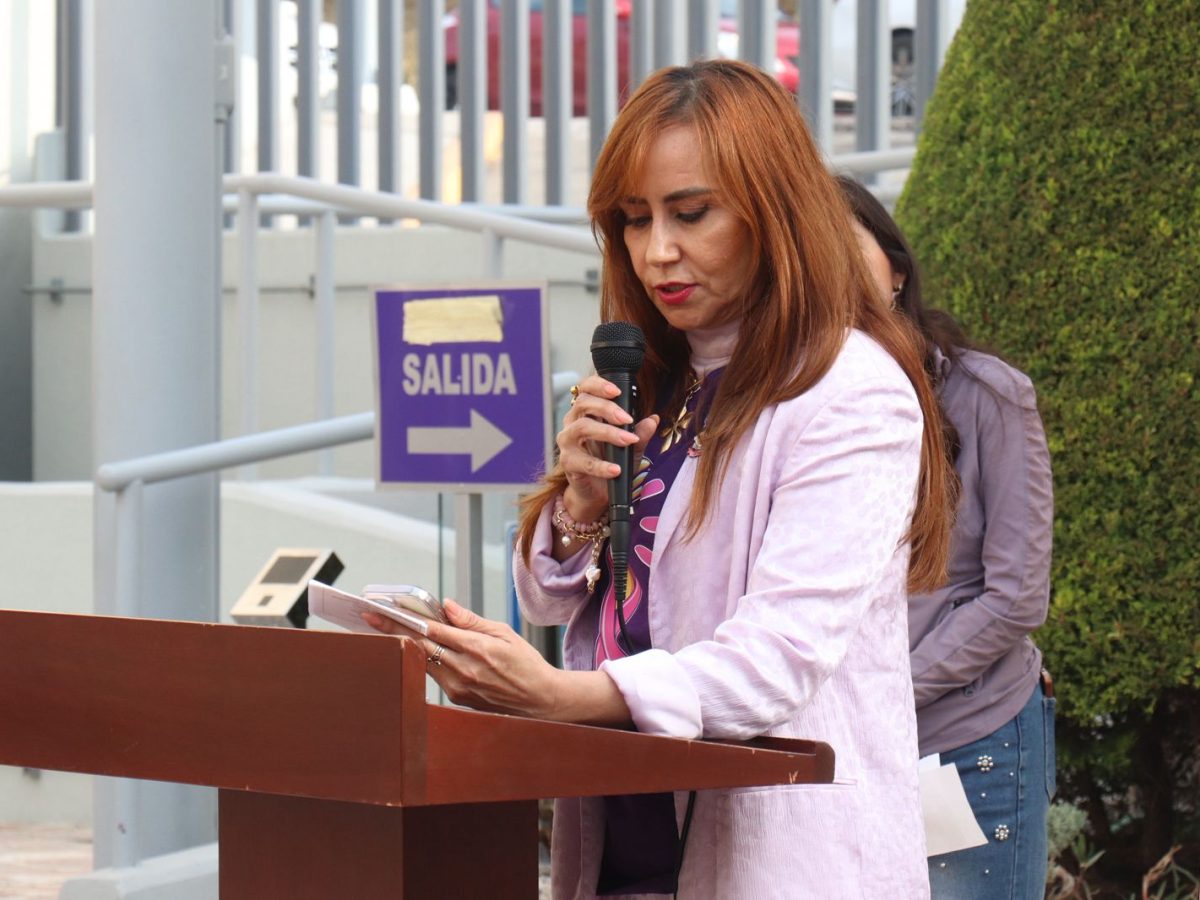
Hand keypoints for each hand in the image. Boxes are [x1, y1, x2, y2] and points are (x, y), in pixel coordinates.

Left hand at [362, 598, 560, 717]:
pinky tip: (420, 648)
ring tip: (389, 629)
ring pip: (423, 661)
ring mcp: (458, 687)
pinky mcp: (457, 698)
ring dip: (405, 645)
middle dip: (392, 630)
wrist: (540, 701)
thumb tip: (446, 606)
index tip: (383, 609)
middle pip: (418, 646)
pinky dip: (425, 659)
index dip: (404, 618)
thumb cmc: (526, 664)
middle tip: (370, 617)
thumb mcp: (504, 634)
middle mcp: (463, 670)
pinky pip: (434, 674)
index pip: (431, 630)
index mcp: (477, 649)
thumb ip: (471, 621)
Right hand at [558, 375, 659, 522]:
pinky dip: (601, 466)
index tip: (617, 391)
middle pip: (583, 403)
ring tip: (627, 441)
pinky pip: (583, 462)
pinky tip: (616, 469)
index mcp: (585, 412)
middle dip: (607, 408)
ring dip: (607, 432)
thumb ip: (641, 433)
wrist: (599, 492)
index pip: (585, 389)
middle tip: (627, 419)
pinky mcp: (568, 463)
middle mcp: (572, 423)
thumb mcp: (631, 446)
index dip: (598, 385)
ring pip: (582, 427)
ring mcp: (567, 443)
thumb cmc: (611, 461)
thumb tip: (654, 419)